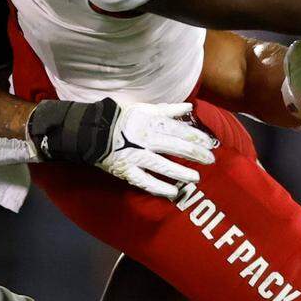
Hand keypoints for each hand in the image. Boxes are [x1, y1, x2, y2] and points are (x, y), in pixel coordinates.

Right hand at [27, 99, 215, 198]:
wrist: (90, 131)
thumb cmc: (119, 116)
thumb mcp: (143, 108)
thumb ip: (167, 109)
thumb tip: (189, 108)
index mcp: (150, 121)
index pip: (179, 129)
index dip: (197, 137)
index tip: (210, 143)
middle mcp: (146, 139)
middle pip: (176, 147)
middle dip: (196, 154)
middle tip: (210, 160)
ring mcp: (136, 156)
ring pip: (164, 166)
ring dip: (182, 173)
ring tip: (195, 178)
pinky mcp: (127, 171)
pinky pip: (146, 182)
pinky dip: (160, 188)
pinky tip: (173, 192)